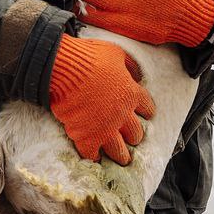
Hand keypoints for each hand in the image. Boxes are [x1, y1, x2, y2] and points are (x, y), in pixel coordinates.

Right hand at [48, 34, 154, 164]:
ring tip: (122, 160)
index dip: (146, 111)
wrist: (65, 69)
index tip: (146, 115)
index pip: (147, 108)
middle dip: (134, 136)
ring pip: (119, 151)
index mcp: (132, 93)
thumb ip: (129, 65)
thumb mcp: (116, 53)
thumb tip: (136, 73)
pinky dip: (94, 156)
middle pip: (136, 133)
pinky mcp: (86, 137)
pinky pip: (93, 154)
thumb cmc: (90, 57)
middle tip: (132, 138)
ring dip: (121, 155)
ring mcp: (105, 128)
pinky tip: (95, 158)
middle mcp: (123, 114)